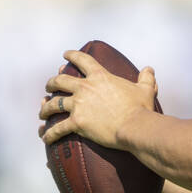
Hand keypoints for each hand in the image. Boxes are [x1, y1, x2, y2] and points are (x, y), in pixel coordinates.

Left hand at [39, 50, 157, 148]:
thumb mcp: (145, 89)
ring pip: (54, 103)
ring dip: (45, 107)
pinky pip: (58, 128)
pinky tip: (45, 137)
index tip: (65, 55)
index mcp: (100, 77)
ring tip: (42, 111)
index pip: (82, 60)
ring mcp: (79, 105)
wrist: (135, 126)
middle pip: (60, 81)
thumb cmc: (141, 108)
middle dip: (52, 83)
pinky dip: (49, 133)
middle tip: (49, 86)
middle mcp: (85, 88)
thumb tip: (149, 69)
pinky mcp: (76, 122)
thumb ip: (146, 78)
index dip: (72, 56)